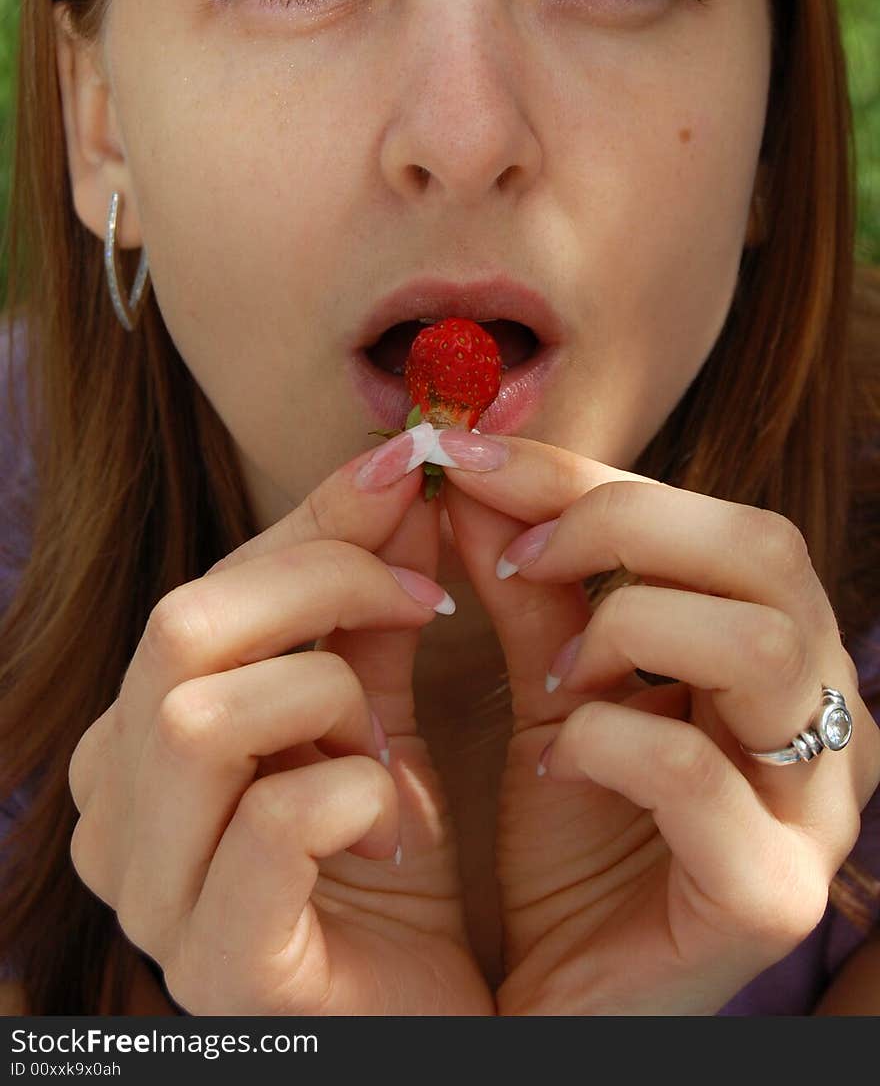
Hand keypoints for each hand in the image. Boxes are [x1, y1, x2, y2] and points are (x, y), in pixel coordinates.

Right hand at [68, 437, 492, 1015]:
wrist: (423, 1023)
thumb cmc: (387, 872)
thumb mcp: (373, 716)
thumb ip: (366, 611)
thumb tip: (399, 479)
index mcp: (138, 743)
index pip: (205, 591)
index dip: (310, 523)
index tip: (407, 471)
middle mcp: (117, 815)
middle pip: (178, 631)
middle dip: (319, 584)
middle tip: (422, 597)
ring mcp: (153, 899)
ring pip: (195, 717)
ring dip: (329, 700)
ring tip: (387, 747)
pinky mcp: (219, 969)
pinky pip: (268, 825)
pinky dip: (351, 792)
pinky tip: (394, 823)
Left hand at [441, 437, 879, 1013]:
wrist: (564, 995)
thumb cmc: (575, 834)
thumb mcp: (552, 686)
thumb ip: (529, 583)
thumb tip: (470, 475)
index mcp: (789, 655)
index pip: (718, 517)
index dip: (587, 474)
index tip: (465, 458)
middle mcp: (829, 719)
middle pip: (768, 553)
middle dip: (620, 527)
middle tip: (517, 558)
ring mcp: (815, 811)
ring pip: (764, 646)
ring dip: (628, 630)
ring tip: (556, 676)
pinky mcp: (771, 897)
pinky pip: (698, 774)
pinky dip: (607, 742)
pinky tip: (557, 764)